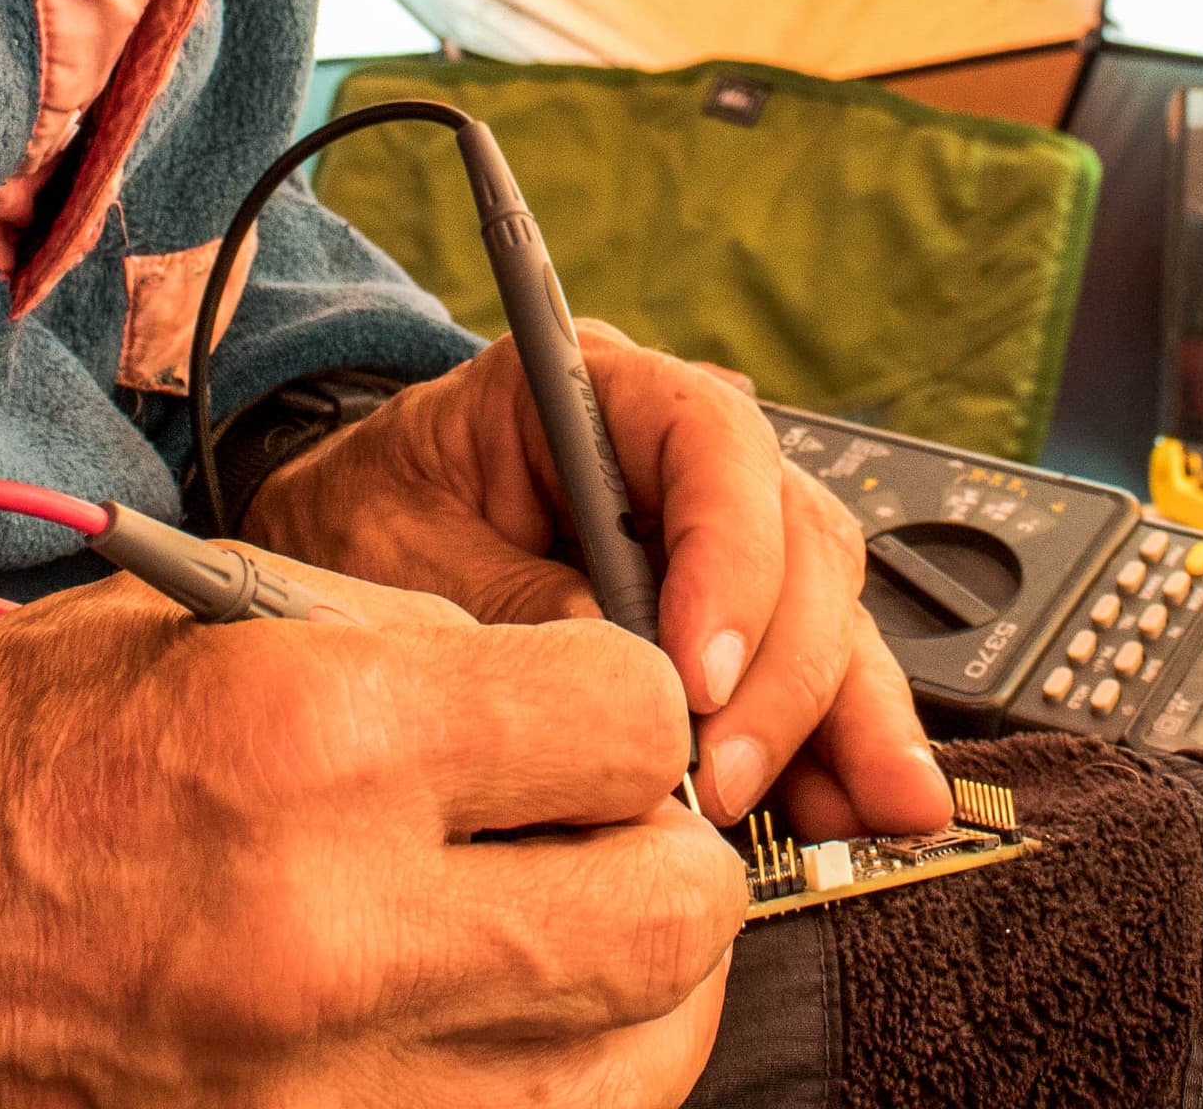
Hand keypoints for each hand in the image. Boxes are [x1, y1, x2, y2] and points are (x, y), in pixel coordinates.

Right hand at [0, 552, 740, 1106]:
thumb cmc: (31, 763)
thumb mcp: (219, 631)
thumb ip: (424, 655)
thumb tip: (588, 703)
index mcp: (319, 742)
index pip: (631, 720)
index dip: (625, 702)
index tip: (581, 715)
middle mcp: (346, 933)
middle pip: (670, 911)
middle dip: (661, 853)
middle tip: (601, 832)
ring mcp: (340, 1098)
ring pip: (635, 1058)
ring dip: (623, 989)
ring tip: (552, 935)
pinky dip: (545, 1081)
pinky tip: (493, 1027)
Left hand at [244, 327, 949, 838]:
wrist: (332, 549)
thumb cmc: (358, 524)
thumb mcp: (390, 549)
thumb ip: (498, 598)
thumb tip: (621, 677)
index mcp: (595, 391)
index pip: (711, 438)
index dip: (726, 556)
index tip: (694, 673)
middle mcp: (678, 457)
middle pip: (796, 534)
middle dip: (781, 667)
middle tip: (720, 781)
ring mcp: (715, 544)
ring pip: (827, 612)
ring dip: (848, 716)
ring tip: (870, 812)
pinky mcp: (727, 629)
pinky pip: (809, 679)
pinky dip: (837, 749)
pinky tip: (861, 811)